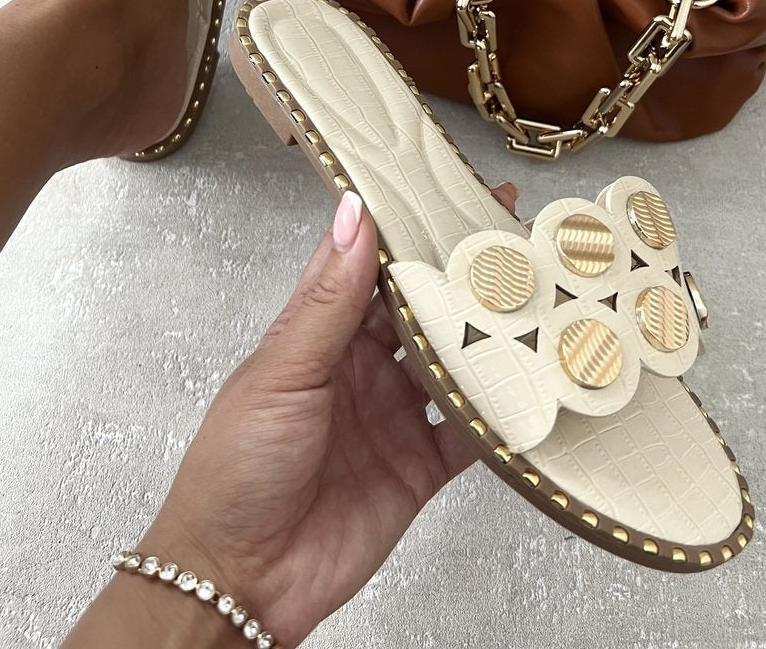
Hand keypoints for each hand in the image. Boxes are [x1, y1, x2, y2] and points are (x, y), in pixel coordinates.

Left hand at [119, 183, 516, 646]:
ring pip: (453, 361)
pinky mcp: (420, 465)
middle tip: (508, 239)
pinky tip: (529, 388)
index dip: (403, 225)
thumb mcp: (282, 373)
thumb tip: (353, 217)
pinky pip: (470, 431)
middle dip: (459, 275)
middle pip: (421, 308)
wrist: (240, 578)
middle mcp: (362, 366)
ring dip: (487, 337)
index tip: (441, 188)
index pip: (368, 262)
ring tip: (532, 299)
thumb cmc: (233, 469)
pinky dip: (500, 412)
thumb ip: (328, 301)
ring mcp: (395, 414)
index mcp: (320, 332)